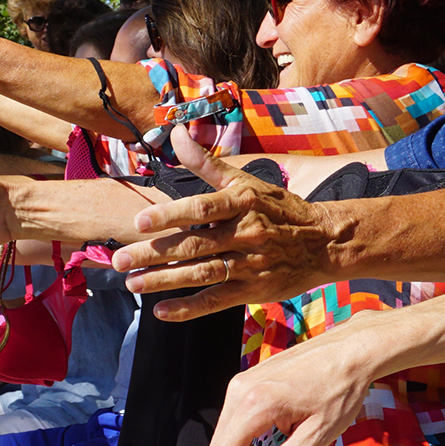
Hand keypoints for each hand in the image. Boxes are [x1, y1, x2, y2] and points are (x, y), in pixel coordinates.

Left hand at [111, 157, 349, 318]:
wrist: (325, 242)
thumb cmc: (279, 208)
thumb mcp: (246, 181)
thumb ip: (206, 163)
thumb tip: (175, 133)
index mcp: (242, 202)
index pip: (202, 208)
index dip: (170, 214)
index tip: (139, 221)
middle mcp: (246, 233)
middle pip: (194, 245)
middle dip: (153, 254)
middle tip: (119, 260)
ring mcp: (250, 264)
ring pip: (201, 274)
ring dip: (164, 281)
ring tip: (132, 284)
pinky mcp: (253, 290)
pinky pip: (216, 300)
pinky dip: (189, 308)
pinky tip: (161, 312)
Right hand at [203, 319, 391, 445]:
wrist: (353, 349)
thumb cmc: (341, 390)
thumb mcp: (316, 435)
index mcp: (255, 405)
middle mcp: (241, 389)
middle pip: (221, 443)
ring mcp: (244, 380)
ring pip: (227, 429)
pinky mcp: (251, 377)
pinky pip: (237, 414)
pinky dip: (247, 435)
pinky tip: (273, 440)